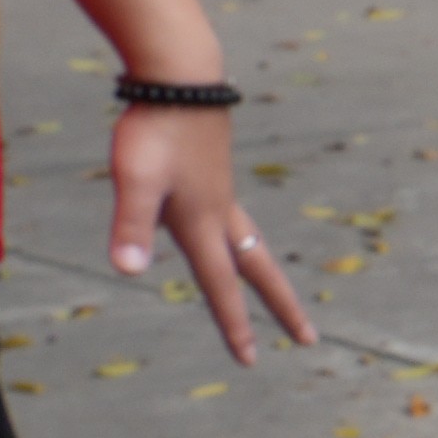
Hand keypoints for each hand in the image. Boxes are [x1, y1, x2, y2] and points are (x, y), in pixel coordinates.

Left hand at [108, 104, 317, 367]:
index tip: (251, 360)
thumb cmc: (154, 129)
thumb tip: (129, 273)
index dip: (235, 325)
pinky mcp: (214, 174)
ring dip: (265, 274)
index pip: (221, 285)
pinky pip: (234, 219)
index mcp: (203, 222)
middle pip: (259, 270)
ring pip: (251, 244)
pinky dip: (242, 241)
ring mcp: (220, 192)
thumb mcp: (133, 181)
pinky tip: (226, 233)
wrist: (181, 76)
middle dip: (282, 308)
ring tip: (272, 294)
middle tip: (308, 339)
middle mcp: (220, 213)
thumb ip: (132, 227)